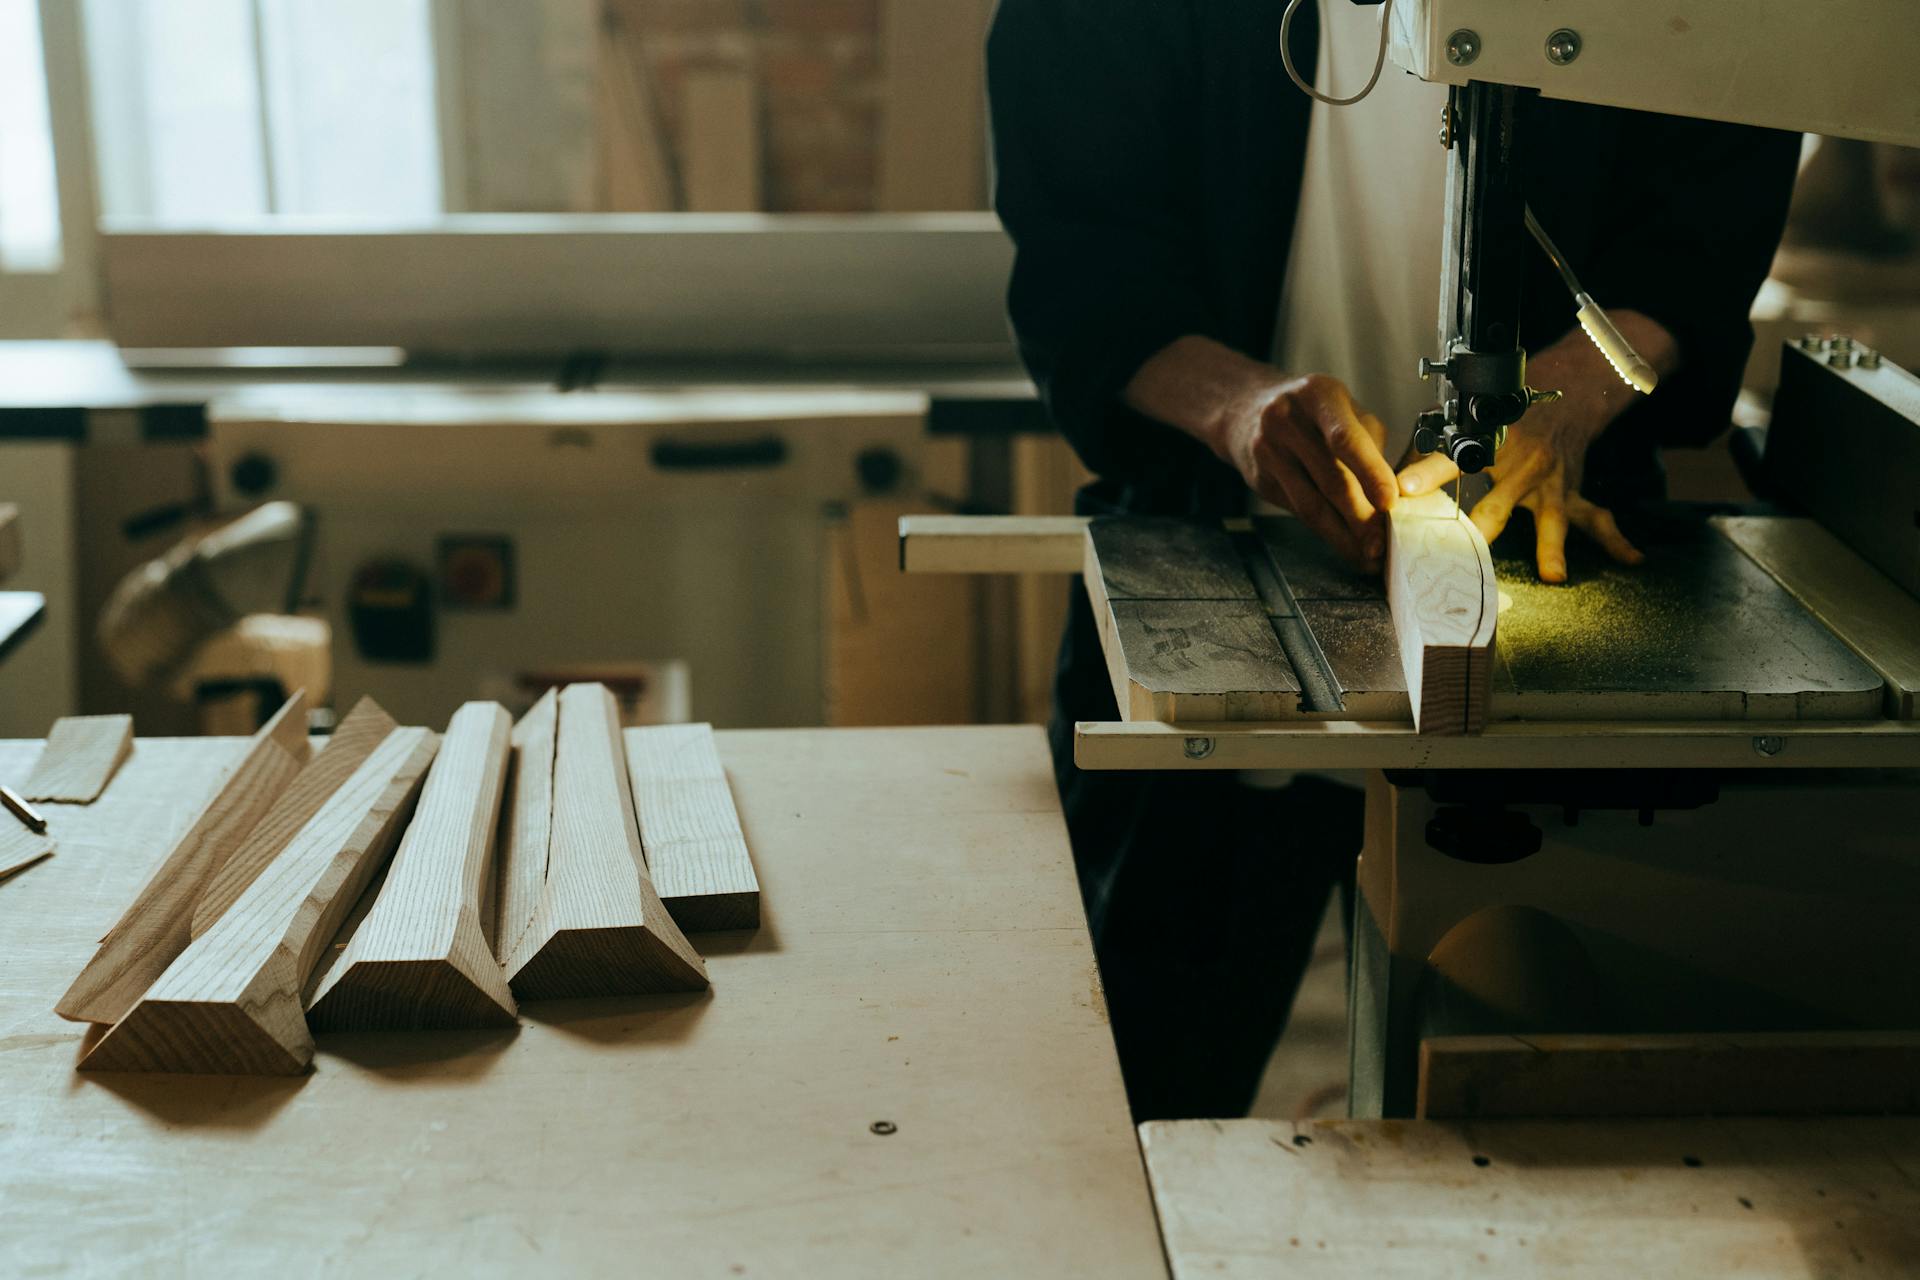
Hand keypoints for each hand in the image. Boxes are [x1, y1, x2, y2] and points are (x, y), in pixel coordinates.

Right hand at [1221, 373, 1399, 570]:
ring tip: (1366, 553)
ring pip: (1311, 505)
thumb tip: (1393, 492)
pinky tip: (1343, 541)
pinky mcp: (1259, 479)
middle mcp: (1287, 421)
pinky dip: (1324, 531)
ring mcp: (1268, 451)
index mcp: (1317, 395)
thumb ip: (1370, 443)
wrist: (1245, 410)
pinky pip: (1297, 511)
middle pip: (1330, 479)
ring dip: (1342, 534)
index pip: (1345, 439)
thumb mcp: (1343, 408)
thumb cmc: (1309, 410)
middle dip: (1361, 517)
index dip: (1370, 473)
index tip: (1390, 503)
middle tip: (1383, 542)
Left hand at [1396, 324, 1668, 582]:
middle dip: (1480, 529)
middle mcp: (1522, 467)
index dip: (1426, 475)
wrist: (1564, 395)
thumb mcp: (1470, 425)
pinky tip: (1632, 560)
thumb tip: (1393, 481)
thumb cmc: (1508, 416)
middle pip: (1499, 504)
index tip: (1403, 492)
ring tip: (1553, 575)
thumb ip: (1434, 453)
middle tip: (1463, 556)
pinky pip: (1599, 520)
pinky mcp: (1574, 494)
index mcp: (1489, 446)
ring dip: (1551, 546)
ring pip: (1553, 519)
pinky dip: (1617, 541)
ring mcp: (1552, 484)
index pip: (1451, 461)